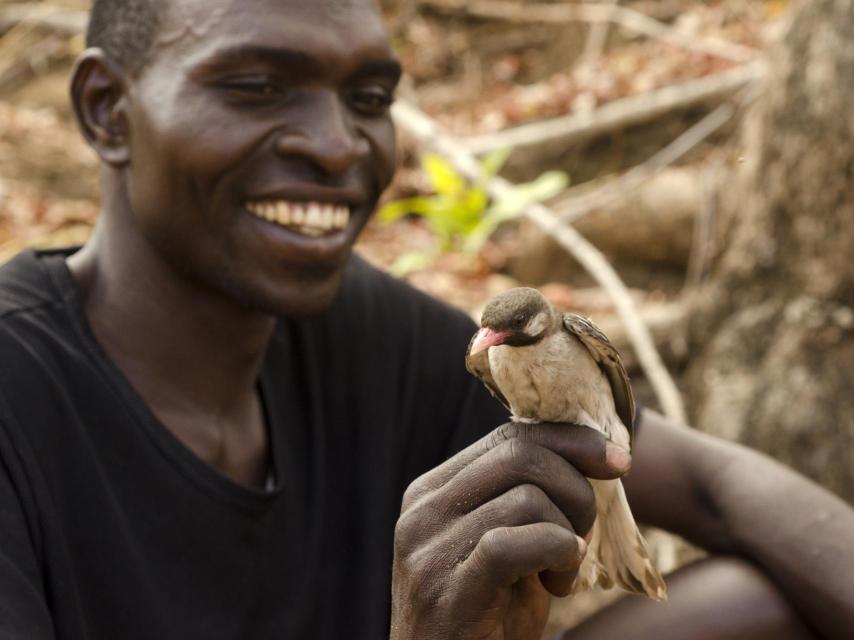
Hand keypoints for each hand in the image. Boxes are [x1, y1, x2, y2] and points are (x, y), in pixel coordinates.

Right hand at [390, 422, 629, 639]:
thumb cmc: (486, 616)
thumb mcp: (506, 545)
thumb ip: (524, 498)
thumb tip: (592, 449)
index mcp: (433, 490)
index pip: (509, 438)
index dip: (570, 441)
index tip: (618, 460)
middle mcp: (422, 511)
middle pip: (520, 457)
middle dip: (576, 490)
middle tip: (582, 537)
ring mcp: (428, 550)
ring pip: (528, 499)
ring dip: (567, 537)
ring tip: (558, 578)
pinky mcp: (446, 590)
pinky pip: (513, 545)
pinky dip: (555, 553)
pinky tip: (559, 582)